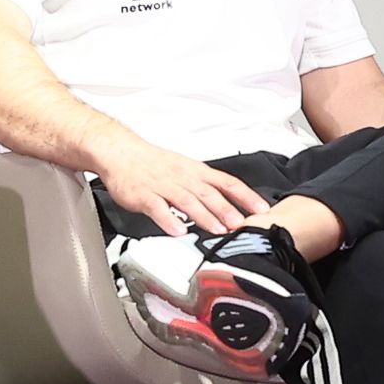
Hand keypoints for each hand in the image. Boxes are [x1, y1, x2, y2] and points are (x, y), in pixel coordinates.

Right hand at [94, 140, 269, 236]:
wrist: (122, 152)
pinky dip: (168, 220)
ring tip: (218, 230)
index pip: (227, 182)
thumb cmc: (155, 164)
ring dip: (204, 216)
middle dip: (228, 210)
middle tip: (242, 225)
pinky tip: (177, 231)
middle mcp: (184, 178)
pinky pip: (157, 208)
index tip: (262, 209)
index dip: (246, 196)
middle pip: (210, 193)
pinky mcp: (144, 196)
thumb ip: (206, 189)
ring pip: (187, 201)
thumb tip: (231, 206)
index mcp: (197, 172)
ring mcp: (164, 186)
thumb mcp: (187, 170)